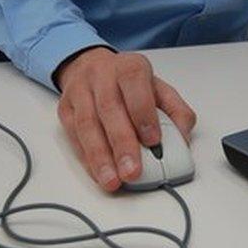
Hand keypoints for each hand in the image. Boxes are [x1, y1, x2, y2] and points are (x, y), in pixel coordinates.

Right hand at [56, 47, 195, 191]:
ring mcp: (80, 91)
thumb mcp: (160, 90)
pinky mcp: (66, 109)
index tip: (152, 141)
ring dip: (100, 157)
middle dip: (122, 144)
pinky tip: (98, 174)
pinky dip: (87, 158)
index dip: (143, 114)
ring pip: (87, 125)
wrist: (92, 66)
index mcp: (130, 68)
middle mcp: (102, 76)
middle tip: (133, 171)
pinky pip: (74, 136)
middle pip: (110, 109)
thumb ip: (177, 112)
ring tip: (113, 181)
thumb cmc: (131, 84)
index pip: (135, 86)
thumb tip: (182, 139)